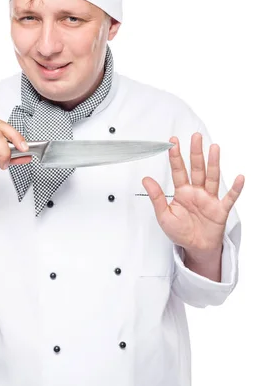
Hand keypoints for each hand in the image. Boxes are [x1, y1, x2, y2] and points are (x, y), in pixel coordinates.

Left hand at [141, 133, 244, 255]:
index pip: (178, 170)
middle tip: (195, 137)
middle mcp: (197, 192)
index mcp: (182, 192)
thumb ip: (156, 197)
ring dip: (213, 163)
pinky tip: (239, 177)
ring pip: (212, 177)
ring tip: (214, 148)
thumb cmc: (181, 232)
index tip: (172, 142)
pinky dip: (236, 188)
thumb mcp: (164, 216)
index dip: (175, 156)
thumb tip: (146, 180)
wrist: (196, 248)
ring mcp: (209, 199)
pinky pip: (229, 198)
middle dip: (196, 153)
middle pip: (197, 169)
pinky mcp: (220, 210)